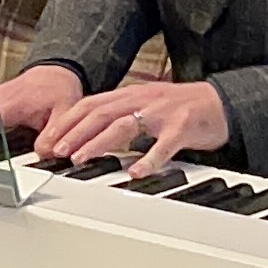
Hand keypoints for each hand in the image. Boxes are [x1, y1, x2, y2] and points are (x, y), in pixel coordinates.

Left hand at [36, 81, 229, 178]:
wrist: (220, 103)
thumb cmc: (179, 109)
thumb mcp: (143, 107)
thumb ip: (117, 116)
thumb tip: (85, 132)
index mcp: (130, 95)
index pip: (90, 104)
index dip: (67, 121)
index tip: (48, 140)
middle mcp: (142, 99)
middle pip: (101, 112)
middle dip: (75, 132)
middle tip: (57, 151)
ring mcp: (162, 112)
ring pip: (125, 125)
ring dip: (99, 143)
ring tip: (82, 159)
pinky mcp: (183, 126)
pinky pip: (164, 144)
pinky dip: (149, 159)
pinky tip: (137, 173)